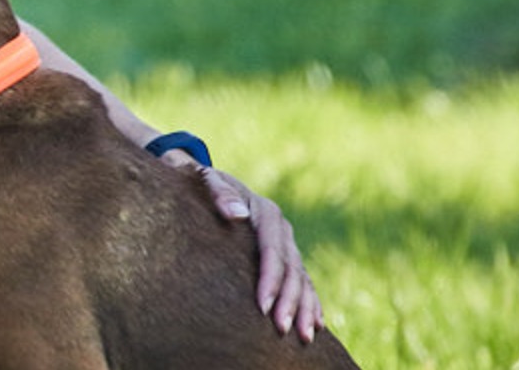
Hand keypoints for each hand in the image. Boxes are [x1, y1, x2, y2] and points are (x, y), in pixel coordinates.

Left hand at [164, 153, 323, 342]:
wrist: (208, 182)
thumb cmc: (202, 184)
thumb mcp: (206, 181)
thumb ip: (220, 193)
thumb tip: (238, 214)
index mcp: (266, 212)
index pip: (272, 250)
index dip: (270, 280)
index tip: (262, 307)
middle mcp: (281, 228)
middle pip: (291, 268)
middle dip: (289, 301)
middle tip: (282, 329)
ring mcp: (286, 242)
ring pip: (301, 278)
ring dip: (305, 307)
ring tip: (304, 336)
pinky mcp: (285, 255)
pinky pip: (303, 281)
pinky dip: (311, 302)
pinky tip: (316, 324)